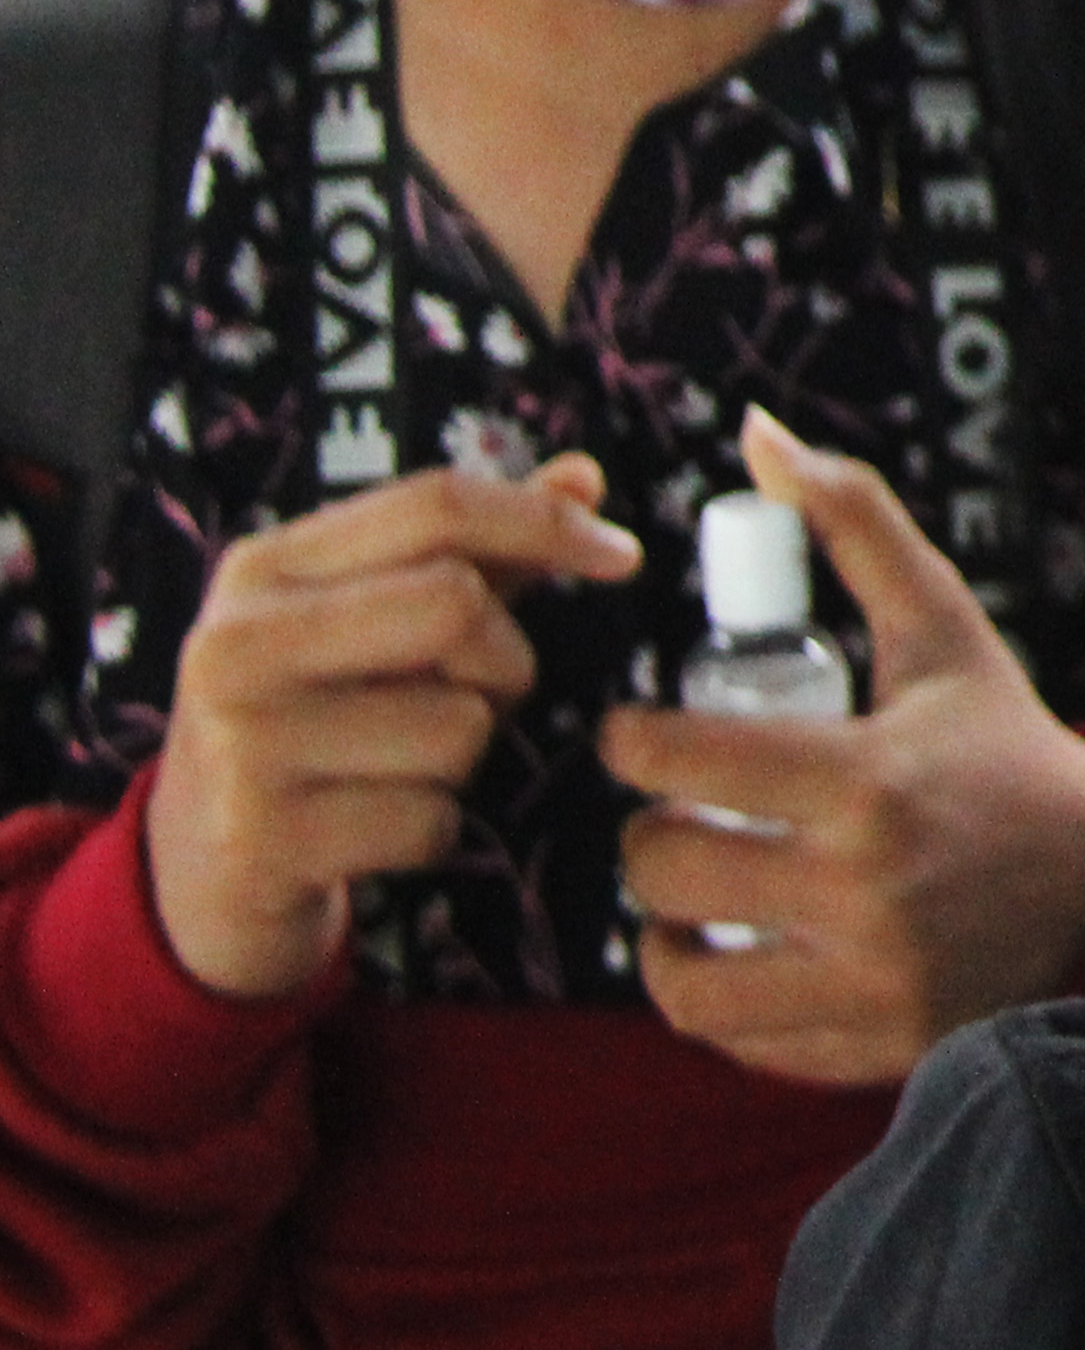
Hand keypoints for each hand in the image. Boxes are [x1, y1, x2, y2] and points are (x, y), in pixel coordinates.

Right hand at [146, 461, 642, 1001]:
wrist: (199, 872)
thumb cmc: (313, 720)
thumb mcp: (370, 619)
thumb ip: (477, 550)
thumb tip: (584, 477)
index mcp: (265, 567)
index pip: (433, 504)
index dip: (543, 521)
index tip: (621, 554)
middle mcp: (238, 643)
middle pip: (457, 605)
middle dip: (502, 659)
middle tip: (467, 695)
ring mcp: (244, 743)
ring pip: (459, 725)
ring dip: (462, 757)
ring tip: (393, 765)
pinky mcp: (266, 840)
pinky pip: (432, 820)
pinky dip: (430, 828)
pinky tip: (369, 828)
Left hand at [598, 410, 1084, 1084]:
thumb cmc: (1006, 749)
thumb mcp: (943, 632)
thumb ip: (854, 527)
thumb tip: (758, 435)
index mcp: (869, 781)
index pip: (675, 762)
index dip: (634, 741)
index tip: (645, 735)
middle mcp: (863, 889)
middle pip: (662, 871)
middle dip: (651, 837)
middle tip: (675, 816)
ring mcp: (866, 980)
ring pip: (680, 976)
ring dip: (663, 933)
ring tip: (686, 897)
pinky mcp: (868, 1045)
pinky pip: (738, 1040)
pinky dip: (716, 999)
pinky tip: (730, 954)